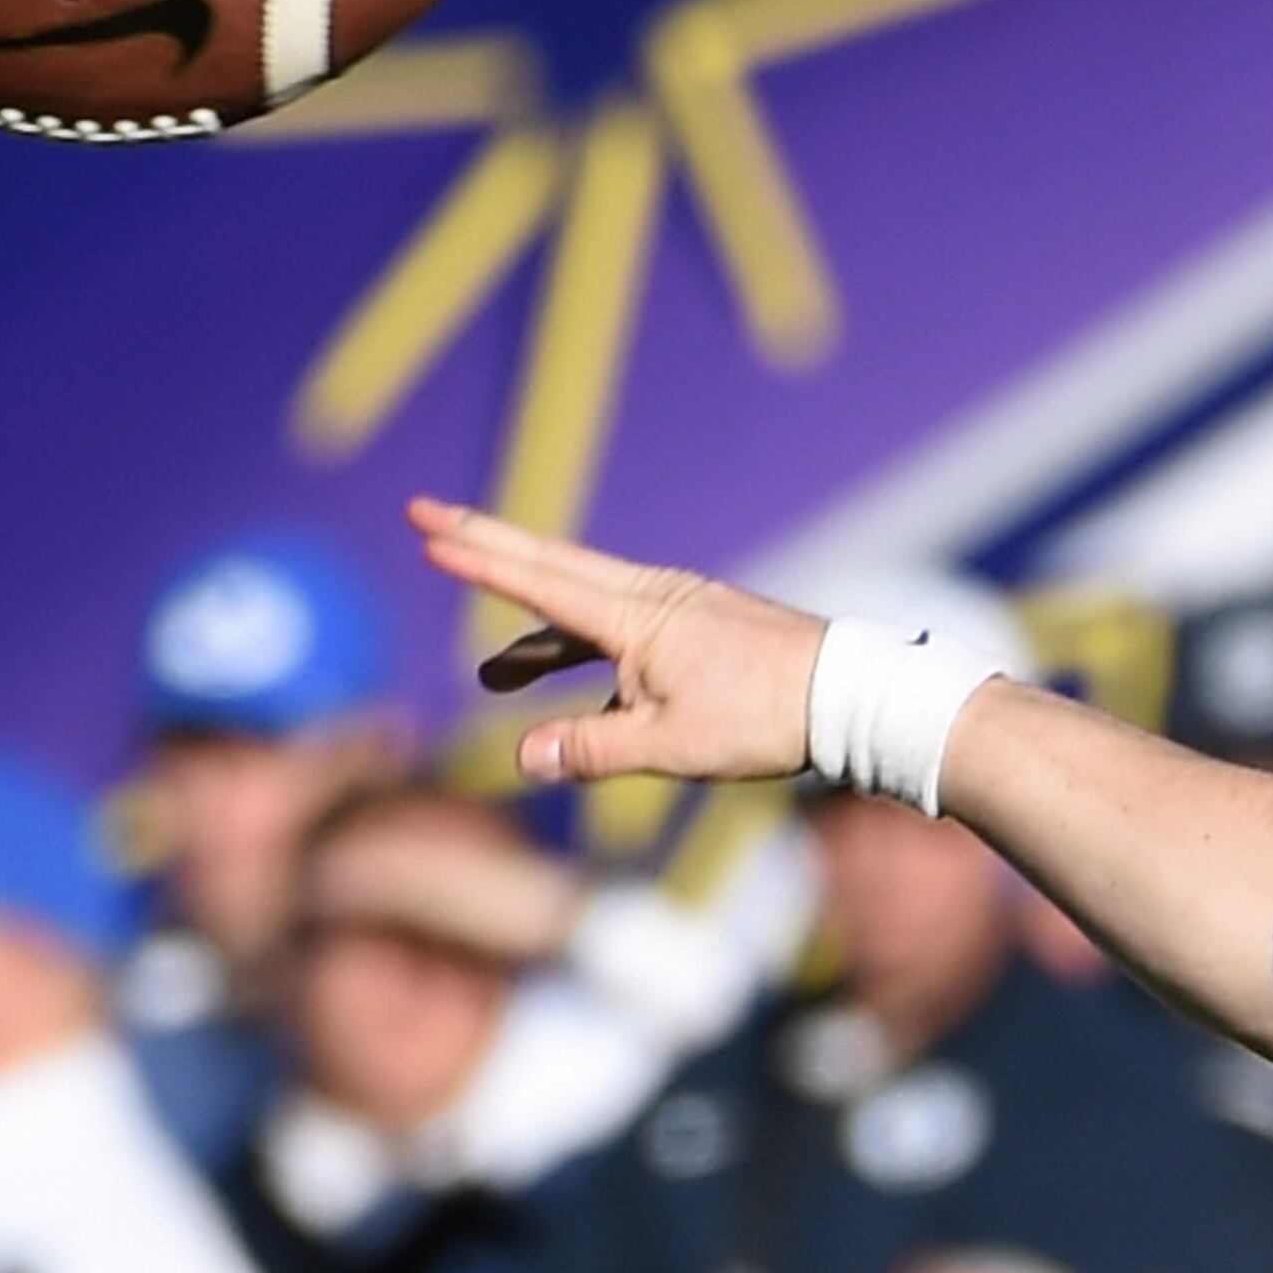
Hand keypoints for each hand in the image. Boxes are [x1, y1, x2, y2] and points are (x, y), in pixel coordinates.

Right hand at [409, 499, 822, 788]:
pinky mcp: (698, 623)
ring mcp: (676, 605)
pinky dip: (584, 641)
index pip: (537, 581)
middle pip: (550, 564)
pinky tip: (584, 678)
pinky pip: (620, 622)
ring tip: (494, 675)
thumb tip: (522, 757)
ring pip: (583, 601)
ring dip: (533, 625)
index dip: (478, 558)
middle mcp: (649, 596)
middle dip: (485, 543)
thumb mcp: (669, 745)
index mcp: (634, 617)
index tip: (427, 531)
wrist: (847, 694)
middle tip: (425, 515)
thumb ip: (592, 748)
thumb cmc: (762, 719)